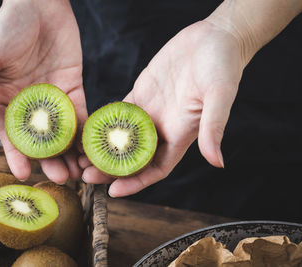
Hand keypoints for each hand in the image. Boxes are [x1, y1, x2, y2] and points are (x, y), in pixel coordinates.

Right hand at [0, 0, 86, 183]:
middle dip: (50, 160)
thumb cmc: (8, 26)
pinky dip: (86, 131)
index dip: (16, 155)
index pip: (12, 135)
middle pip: (41, 140)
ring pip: (63, 132)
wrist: (41, 2)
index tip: (23, 174)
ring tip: (80, 171)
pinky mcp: (74, 88)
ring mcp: (54, 98)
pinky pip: (81, 113)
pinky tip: (92, 147)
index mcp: (7, 100)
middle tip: (61, 178)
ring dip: (71, 152)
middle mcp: (31, 104)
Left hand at [81, 20, 246, 196]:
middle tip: (84, 175)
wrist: (215, 38)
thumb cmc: (223, 66)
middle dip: (109, 169)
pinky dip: (103, 122)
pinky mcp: (141, 93)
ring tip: (78, 155)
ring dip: (101, 148)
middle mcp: (162, 127)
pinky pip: (118, 112)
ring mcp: (150, 111)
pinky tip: (86, 128)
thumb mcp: (220, 95)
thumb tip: (218, 163)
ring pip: (121, 137)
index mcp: (180, 134)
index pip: (155, 168)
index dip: (136, 182)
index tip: (113, 191)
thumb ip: (214, 127)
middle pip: (132, 157)